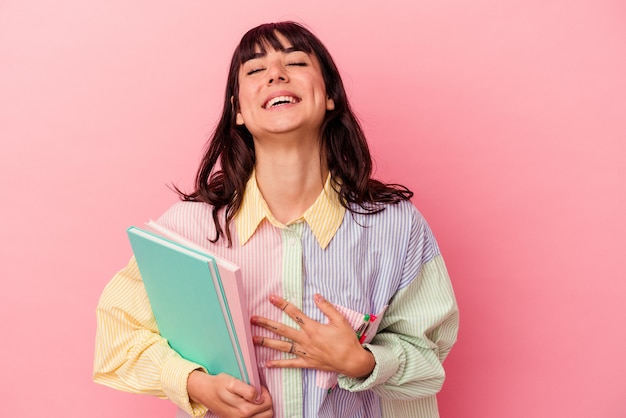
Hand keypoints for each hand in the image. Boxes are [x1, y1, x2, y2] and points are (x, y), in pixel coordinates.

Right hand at [187, 370, 272, 417]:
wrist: (204, 392)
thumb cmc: (218, 385)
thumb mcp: (231, 382)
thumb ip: (247, 390)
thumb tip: (258, 397)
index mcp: (243, 409)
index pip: (267, 403)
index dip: (264, 391)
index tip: (257, 386)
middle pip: (268, 412)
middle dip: (266, 400)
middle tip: (257, 391)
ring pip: (265, 417)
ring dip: (263, 407)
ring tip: (255, 398)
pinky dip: (258, 412)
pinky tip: (251, 404)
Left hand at [251, 294, 374, 378]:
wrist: (352, 362)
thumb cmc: (347, 340)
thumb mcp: (340, 320)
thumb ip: (327, 308)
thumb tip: (316, 296)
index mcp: (313, 328)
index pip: (294, 313)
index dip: (282, 304)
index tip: (271, 298)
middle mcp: (305, 340)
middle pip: (282, 330)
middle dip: (266, 323)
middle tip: (252, 319)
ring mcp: (304, 352)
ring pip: (282, 346)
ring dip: (266, 342)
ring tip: (253, 340)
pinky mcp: (307, 363)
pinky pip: (290, 364)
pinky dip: (278, 364)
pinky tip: (266, 364)